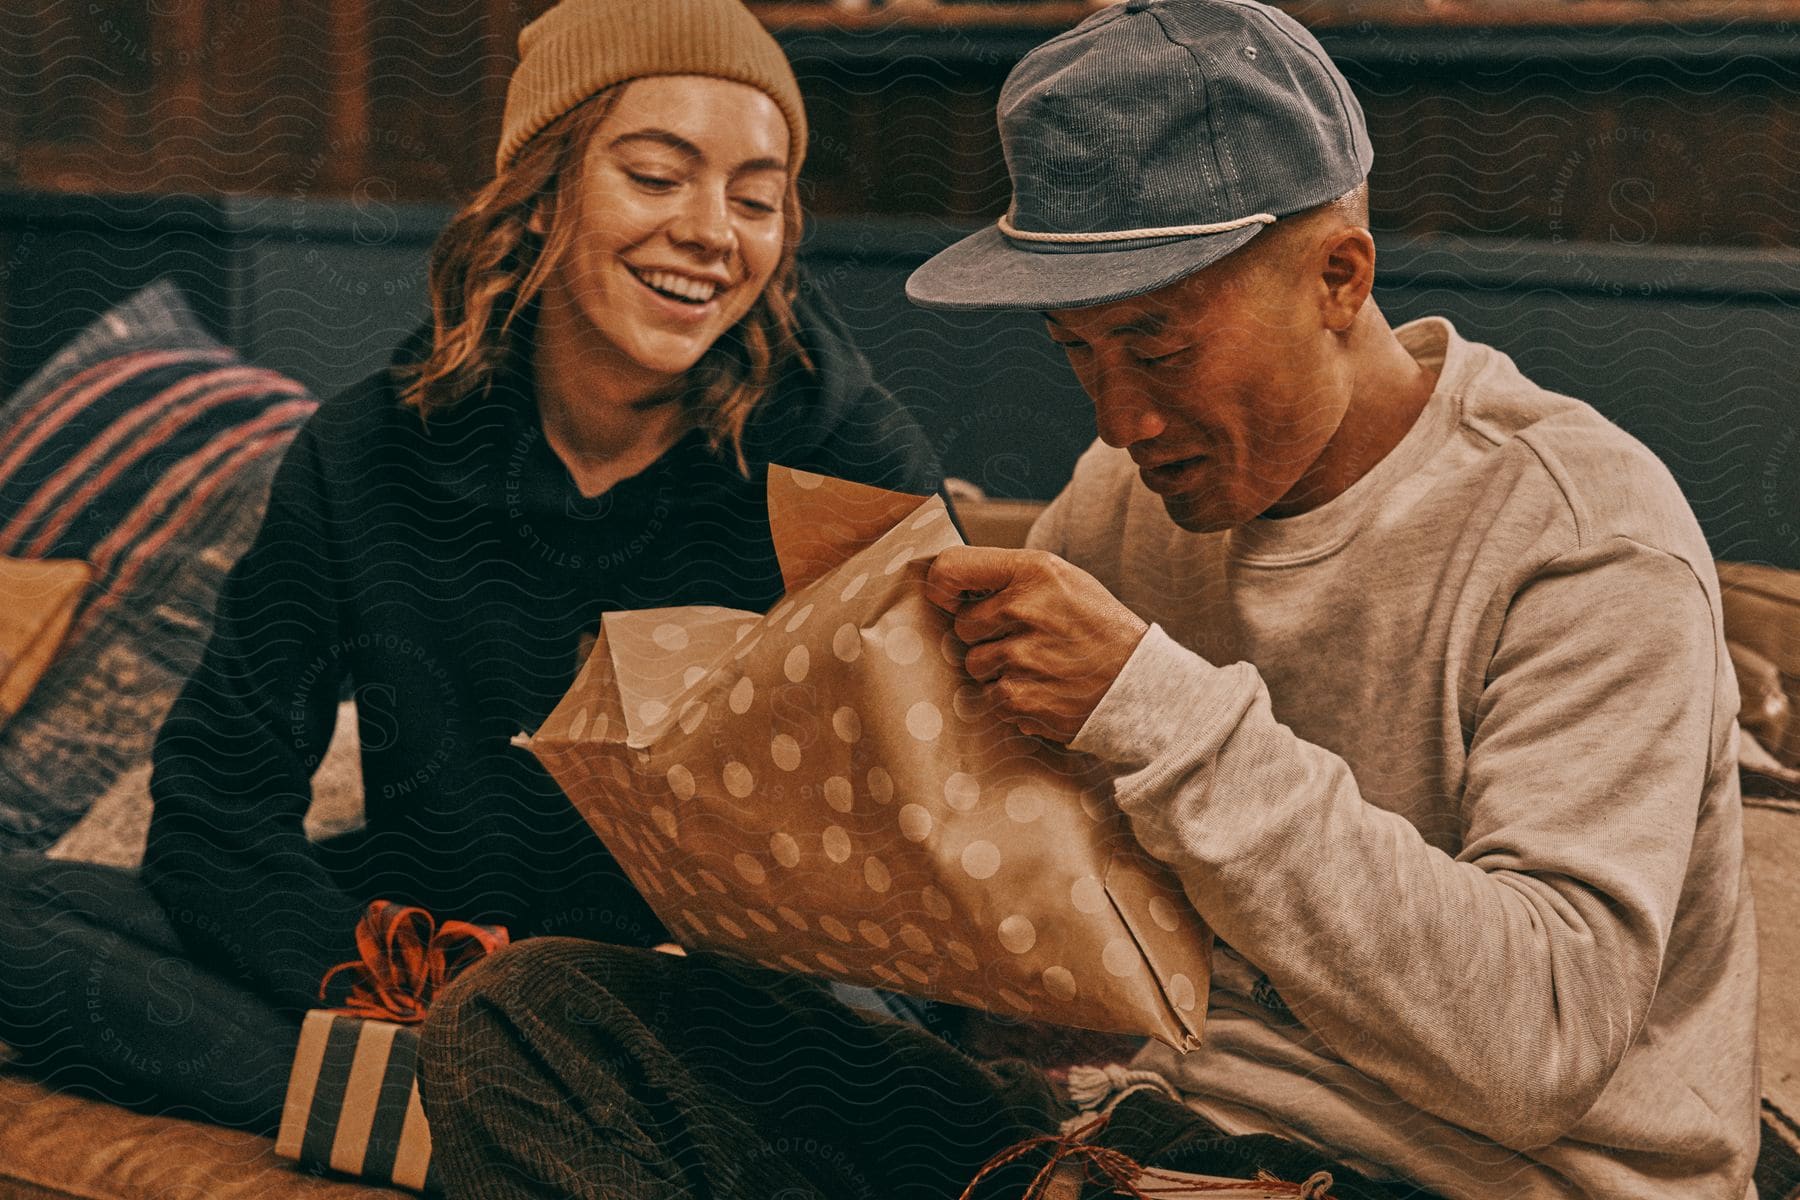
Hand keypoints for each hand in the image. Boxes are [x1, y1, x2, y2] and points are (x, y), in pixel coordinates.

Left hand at [924, 547, 1148, 743]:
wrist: (1141, 684)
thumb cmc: (1097, 628)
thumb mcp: (1064, 580)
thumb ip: (1011, 577)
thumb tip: (949, 585)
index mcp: (1034, 571)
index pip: (951, 569)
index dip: (942, 588)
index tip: (951, 600)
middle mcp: (1024, 608)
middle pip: (962, 625)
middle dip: (985, 636)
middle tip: (1025, 640)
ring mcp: (1021, 655)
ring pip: (974, 664)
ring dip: (997, 669)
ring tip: (1039, 666)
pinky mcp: (1020, 696)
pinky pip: (990, 696)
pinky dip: (1012, 697)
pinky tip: (1045, 688)